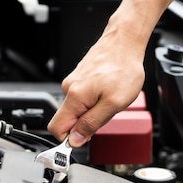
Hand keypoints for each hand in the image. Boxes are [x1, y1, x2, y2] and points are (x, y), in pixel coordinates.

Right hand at [47, 26, 145, 146]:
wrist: (125, 42)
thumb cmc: (123, 68)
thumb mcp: (113, 104)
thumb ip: (91, 124)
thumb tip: (75, 140)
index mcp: (74, 97)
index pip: (57, 129)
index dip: (70, 139)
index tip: (84, 140)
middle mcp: (69, 89)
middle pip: (68, 121)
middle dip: (85, 125)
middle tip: (105, 113)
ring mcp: (74, 82)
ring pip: (77, 110)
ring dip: (92, 112)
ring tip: (109, 99)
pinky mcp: (80, 78)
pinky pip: (83, 99)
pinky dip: (95, 101)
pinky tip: (107, 91)